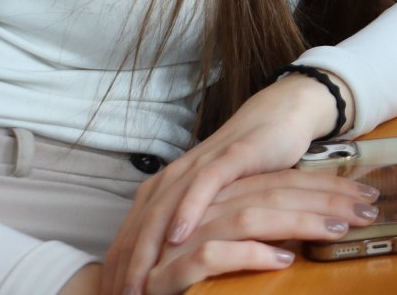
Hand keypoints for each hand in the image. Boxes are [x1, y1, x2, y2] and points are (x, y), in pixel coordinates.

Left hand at [100, 73, 338, 294]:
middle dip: (124, 269)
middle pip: (138, 230)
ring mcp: (199, 166)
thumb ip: (193, 230)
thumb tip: (172, 274)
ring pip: (162, 211)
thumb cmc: (246, 170)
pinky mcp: (229, 157)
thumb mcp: (214, 205)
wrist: (278, 119)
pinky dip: (187, 210)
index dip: (117, 271)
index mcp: (164, 190)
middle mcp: (173, 178)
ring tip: (138, 286)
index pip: (130, 237)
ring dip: (146, 250)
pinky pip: (202, 185)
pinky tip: (178, 237)